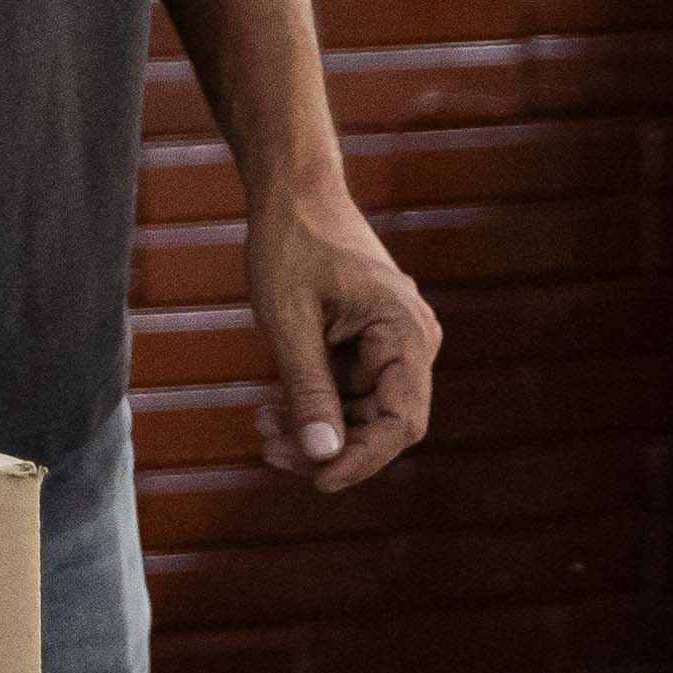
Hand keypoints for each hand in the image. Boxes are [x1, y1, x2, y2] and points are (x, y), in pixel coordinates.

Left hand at [247, 186, 439, 491]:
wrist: (292, 191)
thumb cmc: (291, 243)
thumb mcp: (289, 320)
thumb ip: (308, 389)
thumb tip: (322, 455)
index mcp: (407, 333)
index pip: (402, 422)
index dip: (363, 460)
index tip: (316, 480)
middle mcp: (412, 342)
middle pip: (381, 424)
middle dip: (328, 445)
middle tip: (268, 449)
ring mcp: (392, 344)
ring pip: (360, 413)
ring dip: (314, 428)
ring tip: (259, 424)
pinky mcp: (367, 344)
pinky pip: (347, 392)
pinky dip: (312, 404)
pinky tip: (269, 405)